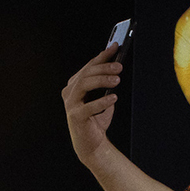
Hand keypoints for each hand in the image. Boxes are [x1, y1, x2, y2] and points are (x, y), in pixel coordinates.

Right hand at [61, 46, 122, 165]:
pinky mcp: (75, 117)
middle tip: (119, 67)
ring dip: (102, 80)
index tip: (116, 47)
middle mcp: (69, 92)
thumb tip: (116, 64)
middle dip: (104, 68)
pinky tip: (113, 98)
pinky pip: (88, 106)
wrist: (92, 143)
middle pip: (86, 74)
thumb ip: (106, 81)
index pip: (89, 66)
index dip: (102, 56)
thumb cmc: (97, 119)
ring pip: (84, 84)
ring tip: (117, 80)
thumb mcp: (104, 96)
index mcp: (74, 85)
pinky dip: (102, 101)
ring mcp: (70, 104)